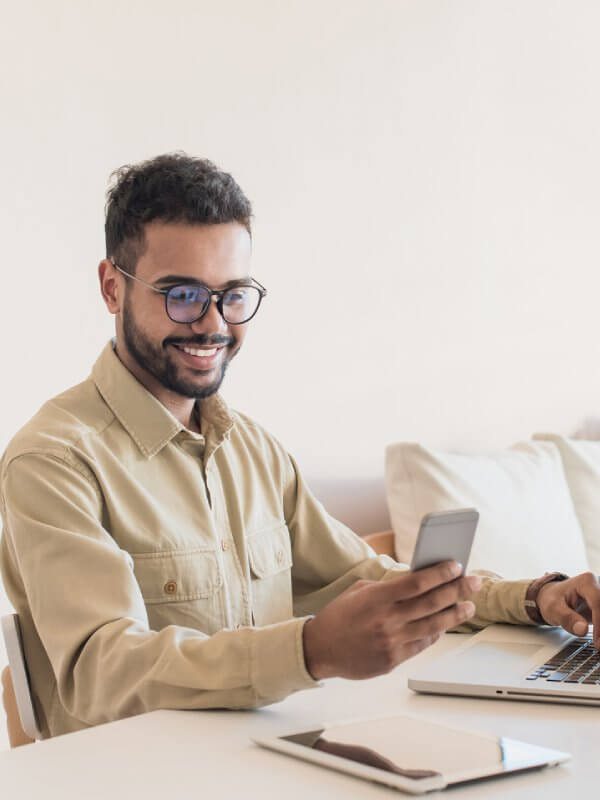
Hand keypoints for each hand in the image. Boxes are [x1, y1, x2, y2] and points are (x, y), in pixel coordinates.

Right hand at [302, 562, 481, 679]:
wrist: (320, 648)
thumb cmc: (339, 615)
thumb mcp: (360, 590)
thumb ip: (389, 586)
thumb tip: (418, 581)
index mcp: (379, 597)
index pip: (418, 582)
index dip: (441, 573)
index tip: (456, 565)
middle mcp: (388, 619)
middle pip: (433, 602)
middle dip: (458, 590)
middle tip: (474, 582)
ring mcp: (392, 641)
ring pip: (434, 625)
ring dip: (455, 614)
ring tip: (468, 605)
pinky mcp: (394, 659)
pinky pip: (423, 644)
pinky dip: (437, 632)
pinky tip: (445, 624)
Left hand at [536, 572, 599, 646]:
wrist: (553, 596)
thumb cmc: (552, 599)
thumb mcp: (553, 609)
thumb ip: (566, 618)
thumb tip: (582, 630)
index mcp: (586, 582)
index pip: (597, 602)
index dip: (599, 623)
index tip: (597, 641)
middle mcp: (598, 585)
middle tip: (599, 645)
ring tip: (598, 644)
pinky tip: (599, 640)